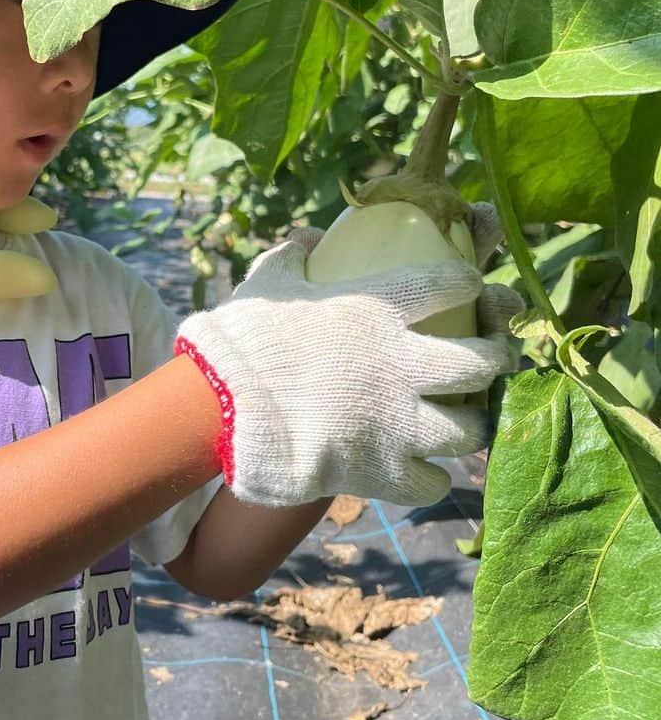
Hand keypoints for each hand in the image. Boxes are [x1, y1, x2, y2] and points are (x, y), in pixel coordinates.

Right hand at [175, 201, 521, 509]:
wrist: (222, 406)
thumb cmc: (244, 337)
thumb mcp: (270, 280)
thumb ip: (295, 255)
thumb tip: (309, 236)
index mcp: (380, 309)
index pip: (453, 282)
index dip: (470, 282)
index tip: (472, 286)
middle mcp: (403, 365)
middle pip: (483, 362)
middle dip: (496, 358)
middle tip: (493, 359)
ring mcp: (398, 422)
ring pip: (470, 428)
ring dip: (472, 423)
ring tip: (465, 420)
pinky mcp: (383, 471)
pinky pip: (432, 483)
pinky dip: (431, 477)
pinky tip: (424, 469)